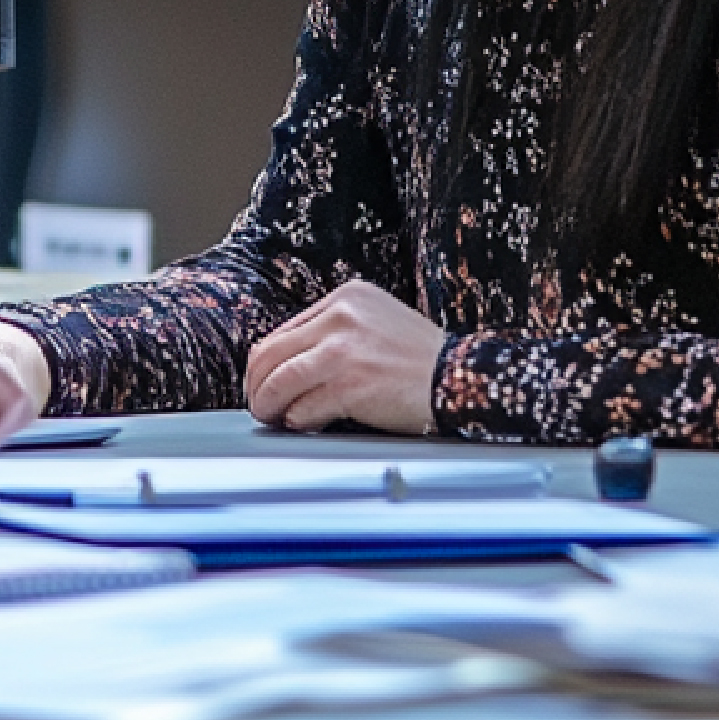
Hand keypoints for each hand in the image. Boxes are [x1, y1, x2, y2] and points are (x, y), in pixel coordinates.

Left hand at [242, 278, 444, 434]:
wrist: (461, 377)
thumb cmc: (421, 358)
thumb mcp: (375, 323)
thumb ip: (334, 333)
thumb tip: (287, 363)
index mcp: (345, 297)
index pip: (285, 330)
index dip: (266, 360)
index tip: (261, 379)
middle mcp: (341, 317)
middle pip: (272, 352)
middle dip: (257, 382)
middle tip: (257, 402)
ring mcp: (344, 350)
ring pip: (281, 379)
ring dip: (268, 402)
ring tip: (269, 415)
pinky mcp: (351, 385)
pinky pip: (305, 406)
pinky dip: (297, 418)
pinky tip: (301, 422)